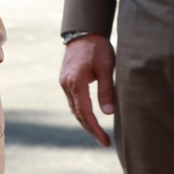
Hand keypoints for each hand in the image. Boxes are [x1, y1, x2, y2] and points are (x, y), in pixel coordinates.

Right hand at [58, 33, 117, 147]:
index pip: (85, 113)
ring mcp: (64, 82)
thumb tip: (109, 113)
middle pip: (77, 114)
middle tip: (104, 141)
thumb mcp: (107, 68)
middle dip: (90, 129)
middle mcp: (66, 85)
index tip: (105, 141)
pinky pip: (73, 101)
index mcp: (76, 83)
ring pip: (74, 108)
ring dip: (85, 121)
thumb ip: (107, 90)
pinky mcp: (66, 80)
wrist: (83, 32)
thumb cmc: (98, 48)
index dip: (95, 129)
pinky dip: (81, 111)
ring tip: (98, 132)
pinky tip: (90, 116)